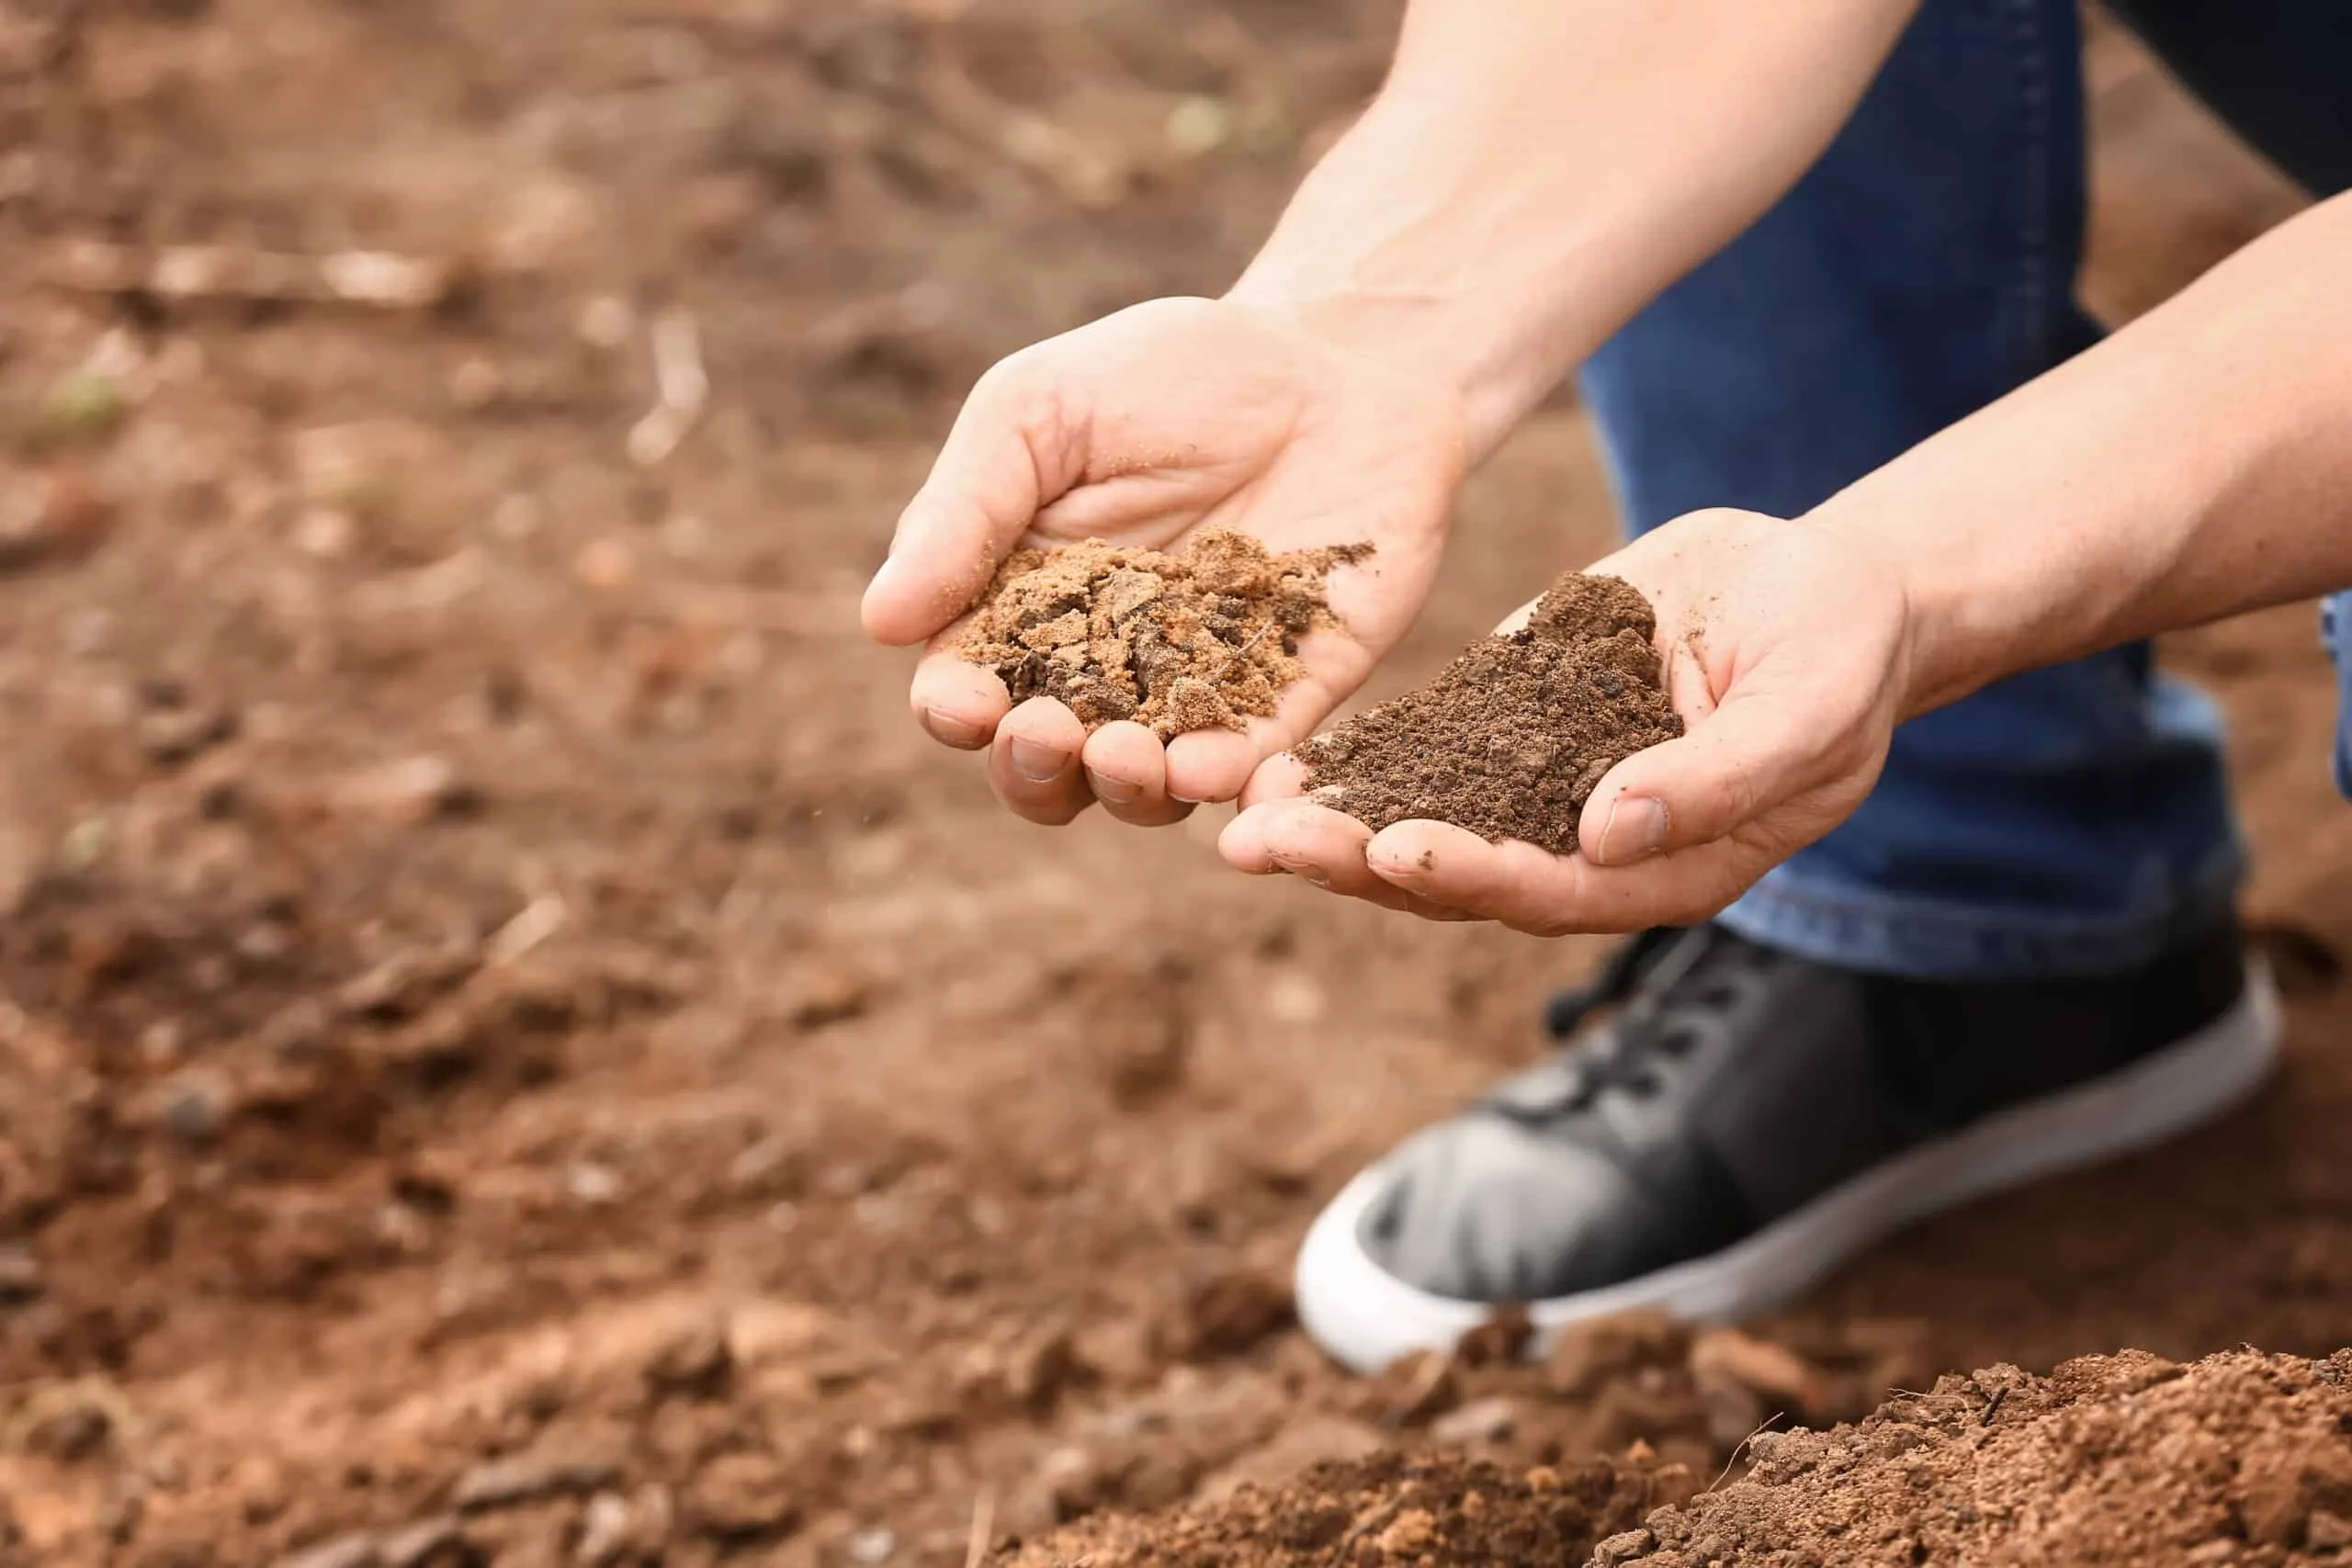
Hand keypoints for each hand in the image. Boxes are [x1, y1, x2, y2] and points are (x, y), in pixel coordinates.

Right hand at [862, 297, 1466, 826]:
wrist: (1335, 360)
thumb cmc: (1169, 374)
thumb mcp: (1042, 411)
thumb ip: (966, 509)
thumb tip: (880, 621)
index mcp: (1023, 606)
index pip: (968, 685)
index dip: (956, 709)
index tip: (964, 701)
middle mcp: (1102, 668)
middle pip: (1044, 763)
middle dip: (1030, 768)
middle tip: (1044, 733)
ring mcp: (1197, 692)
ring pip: (1142, 787)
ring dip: (1123, 789)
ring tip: (1126, 756)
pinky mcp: (1290, 695)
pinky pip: (1254, 762)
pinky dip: (1230, 780)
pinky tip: (1214, 770)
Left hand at [1219, 508, 1915, 931]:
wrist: (1822, 584)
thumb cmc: (1839, 650)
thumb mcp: (1808, 703)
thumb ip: (1721, 776)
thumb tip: (1611, 834)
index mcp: (1662, 869)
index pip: (1552, 890)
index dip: (1473, 874)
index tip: (1397, 852)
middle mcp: (1585, 846)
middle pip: (1459, 873)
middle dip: (1358, 862)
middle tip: (1263, 846)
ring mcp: (1541, 785)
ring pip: (1422, 817)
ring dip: (1330, 821)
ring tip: (1239, 811)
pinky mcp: (1512, 720)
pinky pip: (1424, 748)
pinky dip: (1356, 757)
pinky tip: (1279, 750)